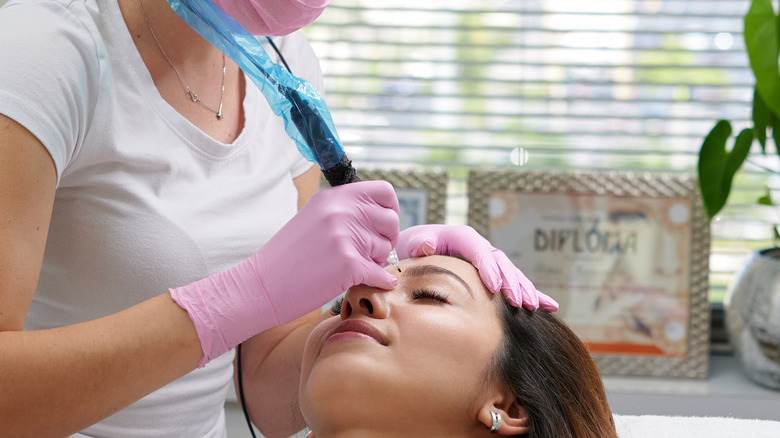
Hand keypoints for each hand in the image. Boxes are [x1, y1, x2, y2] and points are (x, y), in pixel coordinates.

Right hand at [170, 181, 399, 366]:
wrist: (261, 286)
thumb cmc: (288, 257)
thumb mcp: (314, 218)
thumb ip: (345, 211)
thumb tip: (384, 215)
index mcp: (334, 197)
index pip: (384, 191)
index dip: (390, 209)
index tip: (382, 226)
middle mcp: (341, 211)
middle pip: (391, 221)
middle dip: (385, 240)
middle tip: (370, 253)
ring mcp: (345, 236)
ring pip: (386, 249)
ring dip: (376, 262)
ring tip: (351, 267)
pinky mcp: (349, 264)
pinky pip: (381, 274)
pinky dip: (380, 282)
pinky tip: (373, 283)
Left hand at [395, 224, 557, 311]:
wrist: (416, 253)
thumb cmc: (413, 248)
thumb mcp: (412, 241)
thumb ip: (419, 242)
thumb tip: (427, 244)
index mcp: (463, 237)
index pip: (479, 251)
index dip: (488, 267)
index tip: (495, 286)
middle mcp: (480, 248)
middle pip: (501, 263)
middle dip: (512, 282)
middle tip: (520, 302)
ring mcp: (489, 262)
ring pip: (512, 274)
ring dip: (524, 290)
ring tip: (536, 307)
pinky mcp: (494, 275)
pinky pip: (514, 284)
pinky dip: (532, 294)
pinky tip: (550, 307)